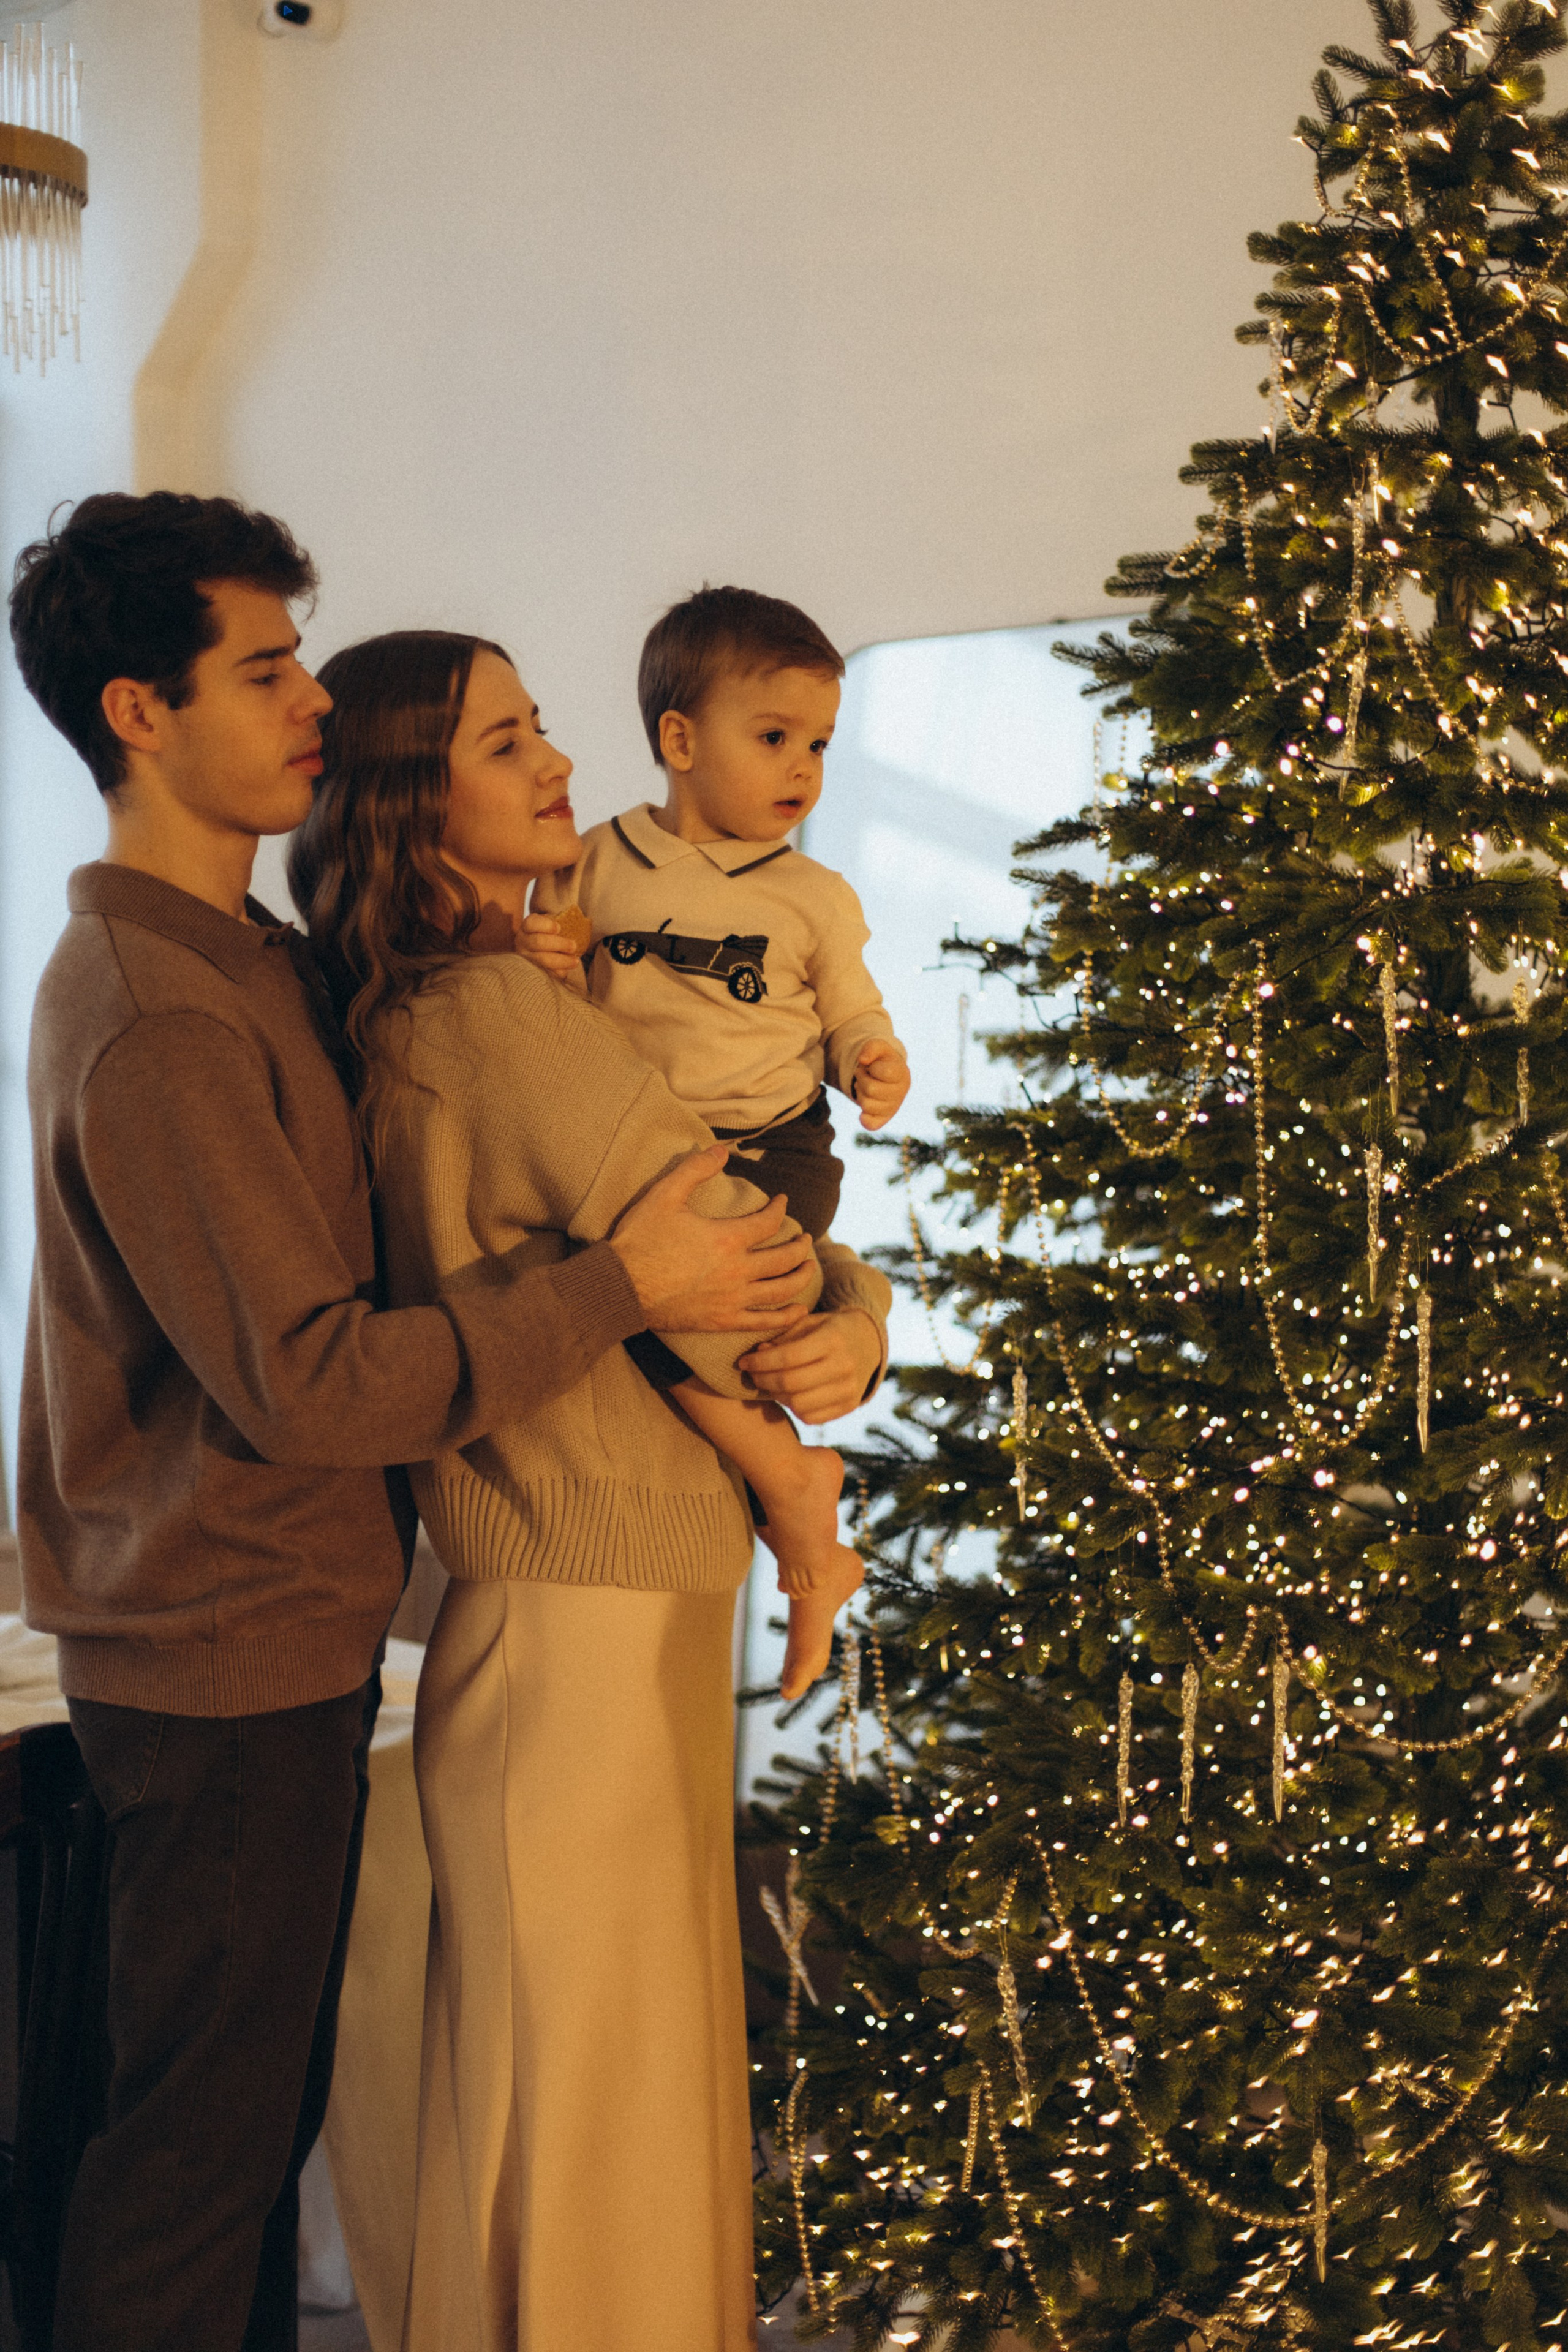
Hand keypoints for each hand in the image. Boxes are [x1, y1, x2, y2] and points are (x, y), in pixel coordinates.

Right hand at [516, 911, 586, 991]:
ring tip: (575, 961)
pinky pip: (545, 974)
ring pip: (542, 960)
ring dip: (561, 961)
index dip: (545, 925)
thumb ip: (562, 922)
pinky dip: (558, 972)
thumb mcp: (552, 925)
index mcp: (527, 927)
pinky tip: (566, 970)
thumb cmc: (550, 935)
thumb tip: (582, 921)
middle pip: (538, 942)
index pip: (531, 923)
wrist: (541, 951)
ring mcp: (525, 958)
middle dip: (559, 944)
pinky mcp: (531, 972)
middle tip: (574, 946)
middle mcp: (522, 941)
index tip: (559, 928)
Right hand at [609, 1145, 816, 1331]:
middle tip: (805, 1238)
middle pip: (784, 1257)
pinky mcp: (722, 1322)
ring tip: (808, 1268)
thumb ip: (695, 1169)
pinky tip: (800, 1311)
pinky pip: (764, 1322)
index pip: (769, 1222)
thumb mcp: (665, 1194)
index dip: (780, 1208)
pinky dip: (786, 1318)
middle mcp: (737, 1270)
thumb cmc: (640, 1239)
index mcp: (727, 1238)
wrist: (620, 1287)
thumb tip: (721, 1150)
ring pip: (782, 1290)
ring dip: (801, 1277)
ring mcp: (732, 1299)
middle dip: (800, 1245)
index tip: (782, 1201)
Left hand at [740, 1308, 882, 1424]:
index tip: (743, 1362)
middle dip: (762, 1380)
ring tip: (768, 1384)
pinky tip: (788, 1394)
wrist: (867, 1342)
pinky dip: (792, 1408)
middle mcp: (845, 1365)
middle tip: (751, 1375)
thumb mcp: (807, 1322)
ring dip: (775, 1396)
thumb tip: (758, 1353)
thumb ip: (782, 1336)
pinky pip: (810, 1417)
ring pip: (798, 1404)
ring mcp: (850, 1389)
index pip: (789, 1356)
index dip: (760, 1362)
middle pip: (790, 1383)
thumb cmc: (826, 1329)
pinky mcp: (849, 1406)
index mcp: (833, 1338)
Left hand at [852, 1041, 909, 1130]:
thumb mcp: (878, 1047)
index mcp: (901, 1073)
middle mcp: (900, 1092)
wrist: (886, 1076)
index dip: (872, 1068)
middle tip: (864, 1076)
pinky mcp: (884, 1119)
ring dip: (860, 1093)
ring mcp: (893, 1107)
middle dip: (861, 1080)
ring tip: (866, 1087)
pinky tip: (863, 1111)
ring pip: (866, 1105)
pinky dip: (864, 1118)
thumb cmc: (882, 1060)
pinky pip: (871, 1124)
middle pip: (871, 1089)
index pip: (883, 1072)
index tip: (872, 1067)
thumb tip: (863, 1060)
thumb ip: (871, 1047)